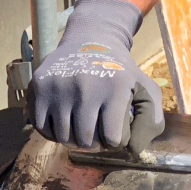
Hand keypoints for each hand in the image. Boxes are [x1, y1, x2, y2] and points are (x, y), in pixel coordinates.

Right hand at [28, 0, 164, 152]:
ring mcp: (59, 87)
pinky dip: (52, 132)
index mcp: (115, 88)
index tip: (114, 128)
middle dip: (93, 143)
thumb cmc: (119, 72)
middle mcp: (85, 87)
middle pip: (86, 142)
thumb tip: (133, 150)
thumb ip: (151, 121)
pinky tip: (63, 120)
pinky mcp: (39, 87)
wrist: (90, 39)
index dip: (115, 140)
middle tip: (96, 130)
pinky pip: (42, 129)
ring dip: (73, 138)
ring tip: (80, 124)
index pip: (112, 140)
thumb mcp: (145, 89)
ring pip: (63, 138)